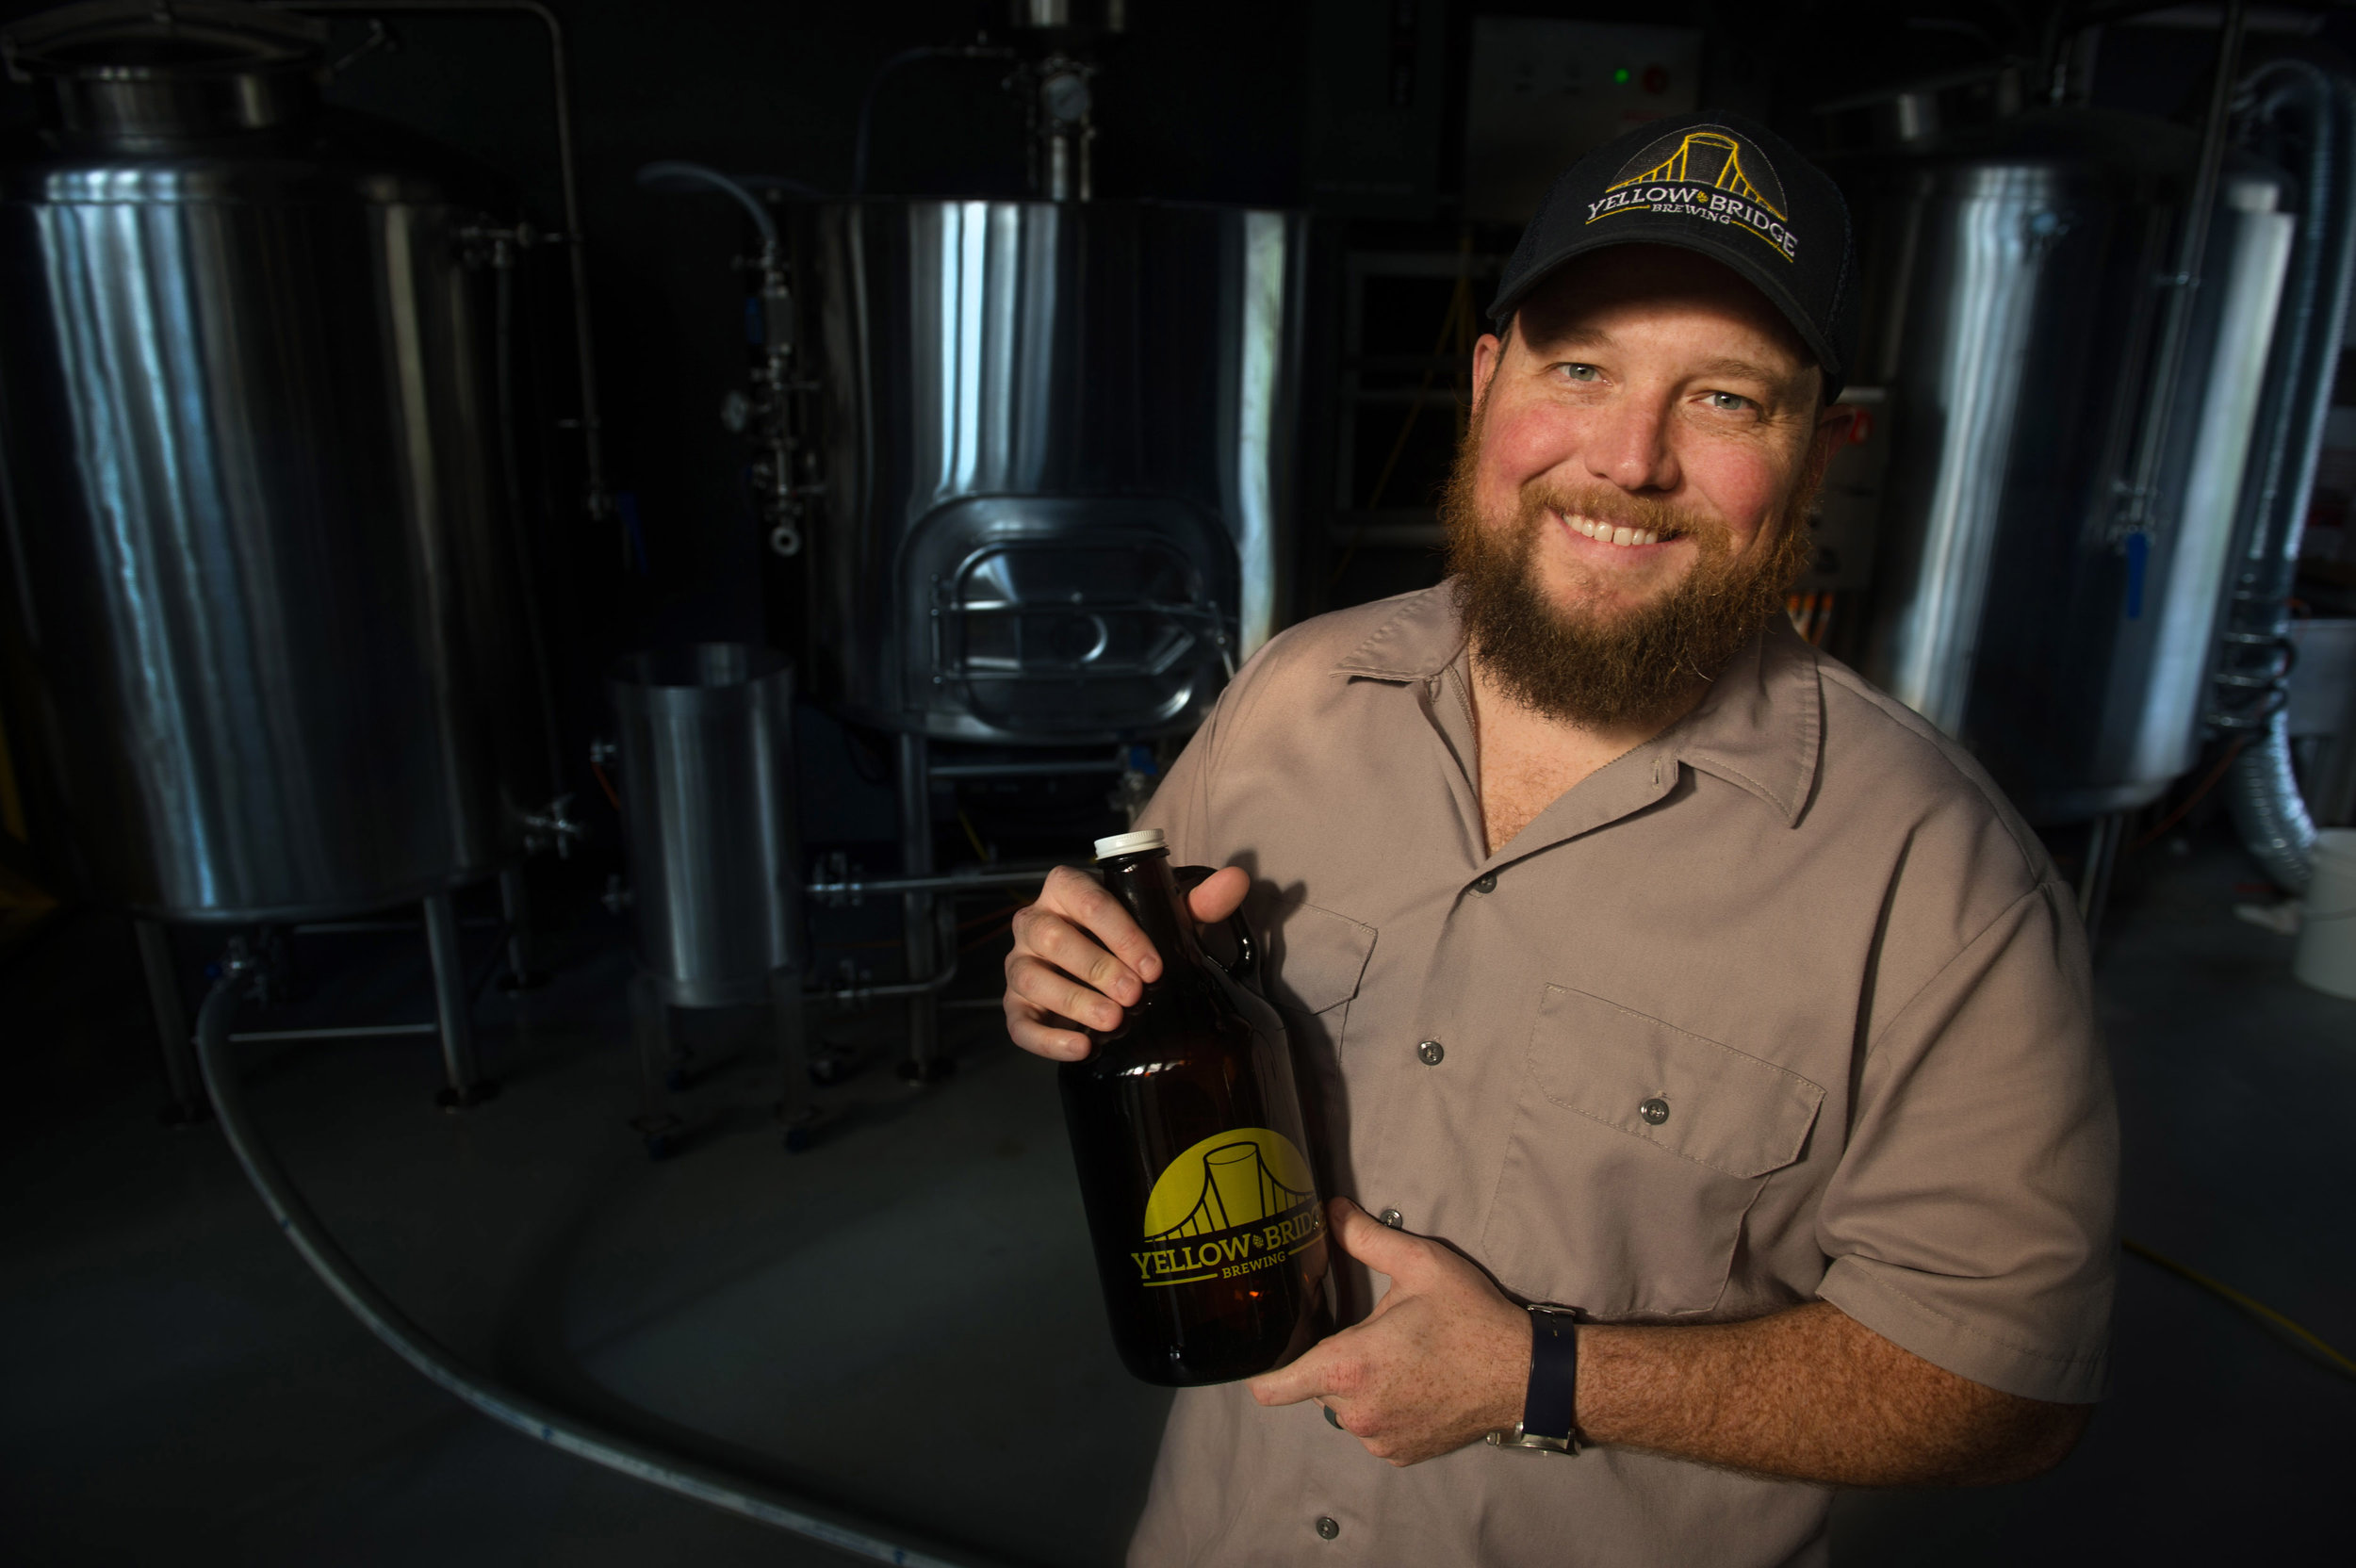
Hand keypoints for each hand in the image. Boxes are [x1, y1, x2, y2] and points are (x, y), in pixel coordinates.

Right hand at [1002, 862, 1249, 1061]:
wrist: (1103, 972)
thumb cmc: (1132, 938)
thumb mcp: (1164, 918)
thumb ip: (1199, 901)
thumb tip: (1237, 880)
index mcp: (1066, 890)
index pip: (1086, 900)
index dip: (1120, 932)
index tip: (1153, 965)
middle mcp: (1033, 922)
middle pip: (1052, 937)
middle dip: (1095, 966)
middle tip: (1135, 994)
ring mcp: (1019, 965)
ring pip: (1030, 979)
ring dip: (1072, 1001)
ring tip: (1113, 1021)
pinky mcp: (1014, 1007)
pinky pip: (1019, 1023)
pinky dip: (1047, 1039)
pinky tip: (1082, 1049)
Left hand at [1248, 1198, 1531, 1465]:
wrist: (1524, 1376)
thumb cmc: (1472, 1320)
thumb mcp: (1420, 1265)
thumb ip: (1366, 1238)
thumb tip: (1331, 1212)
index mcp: (1350, 1366)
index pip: (1273, 1386)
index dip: (1263, 1370)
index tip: (1269, 1351)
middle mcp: (1356, 1411)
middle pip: (1314, 1385)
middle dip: (1332, 1359)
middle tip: (1371, 1334)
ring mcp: (1378, 1438)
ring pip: (1343, 1406)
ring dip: (1358, 1385)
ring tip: (1399, 1358)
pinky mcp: (1398, 1453)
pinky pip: (1371, 1427)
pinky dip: (1382, 1407)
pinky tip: (1413, 1382)